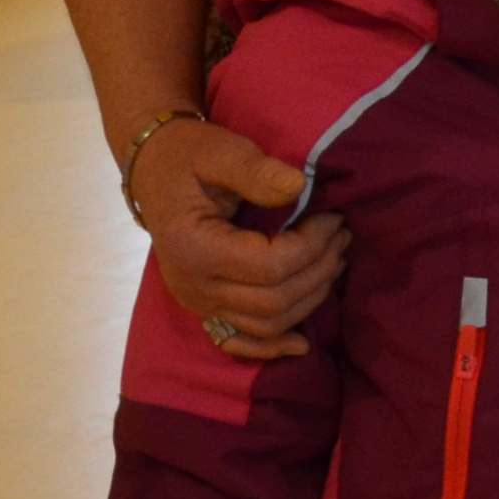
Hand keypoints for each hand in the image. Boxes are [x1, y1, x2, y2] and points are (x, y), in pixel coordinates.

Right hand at [131, 112, 346, 358]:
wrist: (156, 171)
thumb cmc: (191, 156)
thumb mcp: (221, 151)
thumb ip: (256, 171)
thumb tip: (300, 186)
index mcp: (194, 247)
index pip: (270, 267)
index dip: (312, 246)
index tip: (333, 217)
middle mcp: (193, 285)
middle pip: (274, 301)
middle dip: (319, 270)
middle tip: (342, 235)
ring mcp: (197, 301)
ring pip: (266, 324)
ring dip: (309, 299)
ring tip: (334, 260)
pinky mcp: (205, 306)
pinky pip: (240, 341)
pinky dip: (272, 346)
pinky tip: (303, 344)